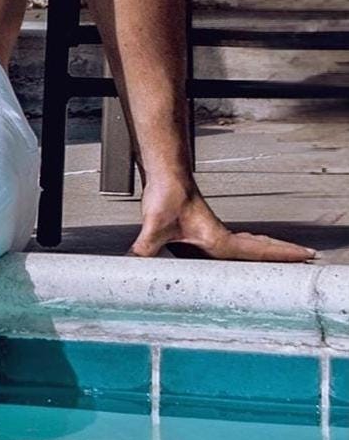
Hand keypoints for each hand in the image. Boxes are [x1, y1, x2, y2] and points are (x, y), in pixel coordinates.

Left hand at [129, 176, 316, 261]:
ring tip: (281, 259)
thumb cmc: (166, 193)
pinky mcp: (201, 231)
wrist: (163, 173)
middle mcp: (220, 238)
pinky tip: (236, 255)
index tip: (307, 256)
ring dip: (264, 252)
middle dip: (281, 255)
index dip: (282, 255)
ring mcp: (212, 233)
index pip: (259, 251)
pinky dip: (246, 247)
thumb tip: (132, 266)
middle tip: (306, 258)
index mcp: (218, 240)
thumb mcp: (155, 226)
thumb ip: (144, 249)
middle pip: (259, 249)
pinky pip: (232, 243)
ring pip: (246, 246)